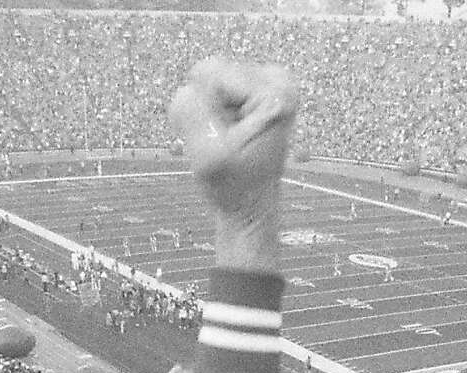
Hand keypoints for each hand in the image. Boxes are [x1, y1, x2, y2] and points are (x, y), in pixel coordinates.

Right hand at [168, 58, 298, 270]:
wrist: (249, 206)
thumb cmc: (234, 186)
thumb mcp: (206, 152)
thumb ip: (190, 111)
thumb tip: (187, 88)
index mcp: (274, 92)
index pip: (210, 73)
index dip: (204, 107)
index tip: (220, 136)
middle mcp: (278, 81)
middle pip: (212, 72)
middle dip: (209, 108)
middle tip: (223, 140)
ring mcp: (270, 85)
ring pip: (212, 81)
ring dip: (211, 112)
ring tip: (227, 140)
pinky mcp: (259, 92)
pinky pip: (217, 89)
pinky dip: (215, 113)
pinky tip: (227, 135)